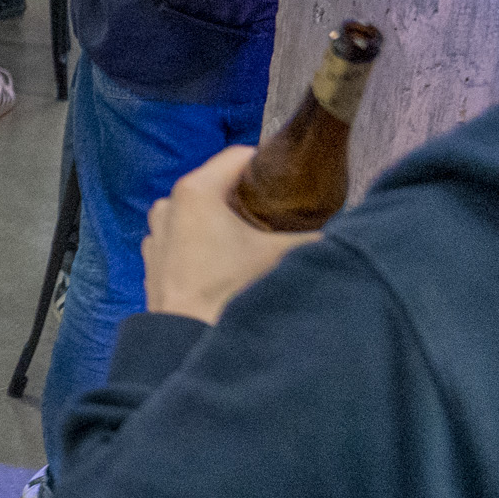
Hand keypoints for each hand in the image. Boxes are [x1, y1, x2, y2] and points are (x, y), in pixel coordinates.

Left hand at [143, 148, 318, 323]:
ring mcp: (156, 232)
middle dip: (247, 197)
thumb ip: (314, 239)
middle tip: (279, 213)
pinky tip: (225, 261)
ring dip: (224, 220)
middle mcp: (169, 204)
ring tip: (253, 239)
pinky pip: (182, 237)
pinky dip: (202, 241)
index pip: (239, 157)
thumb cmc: (230, 291)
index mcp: (195, 191)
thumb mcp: (281, 257)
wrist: (188, 340)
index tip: (291, 180)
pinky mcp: (153, 258)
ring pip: (198, 211)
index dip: (268, 165)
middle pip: (217, 184)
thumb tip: (346, 233)